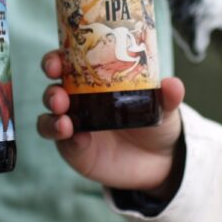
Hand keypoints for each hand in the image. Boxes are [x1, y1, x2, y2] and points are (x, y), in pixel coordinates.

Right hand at [37, 50, 184, 199]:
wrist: (159, 161)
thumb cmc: (153, 121)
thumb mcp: (162, 107)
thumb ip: (167, 97)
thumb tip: (172, 84)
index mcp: (90, 81)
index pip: (65, 65)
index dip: (56, 60)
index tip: (58, 60)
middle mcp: (76, 100)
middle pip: (52, 89)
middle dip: (50, 89)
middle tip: (59, 94)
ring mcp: (73, 126)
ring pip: (49, 117)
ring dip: (52, 116)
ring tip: (64, 119)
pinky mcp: (75, 150)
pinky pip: (63, 143)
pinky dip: (65, 139)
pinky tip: (78, 138)